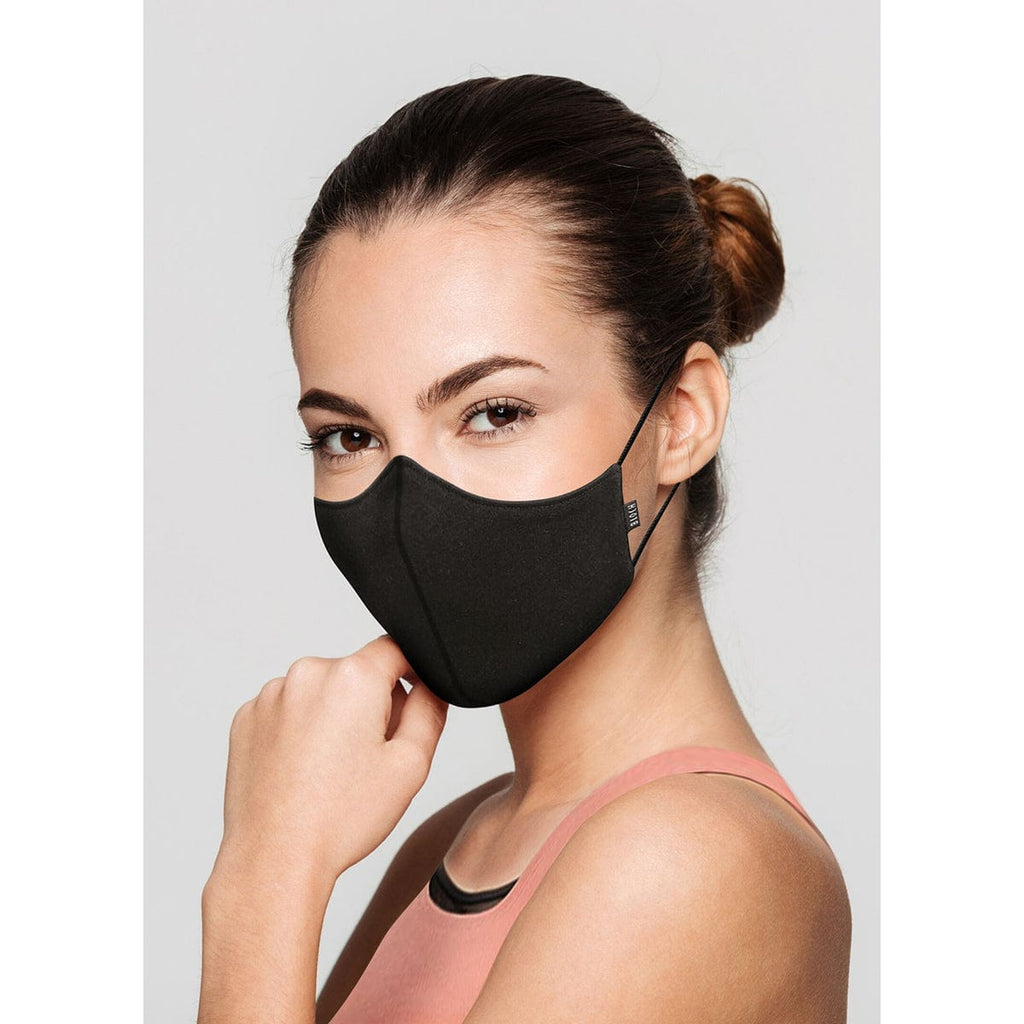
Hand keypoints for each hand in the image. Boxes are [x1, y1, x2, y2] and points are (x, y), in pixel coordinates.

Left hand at [210, 634, 448, 891]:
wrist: (274, 858)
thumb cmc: (341, 818)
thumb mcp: (412, 764)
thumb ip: (430, 709)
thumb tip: (429, 685)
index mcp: (353, 677)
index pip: (396, 649)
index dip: (411, 676)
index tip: (406, 713)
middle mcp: (307, 674)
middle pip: (356, 672)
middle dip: (370, 703)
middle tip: (369, 757)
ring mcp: (271, 695)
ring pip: (320, 692)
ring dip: (332, 716)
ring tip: (331, 770)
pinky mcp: (247, 718)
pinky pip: (287, 710)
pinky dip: (299, 730)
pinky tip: (303, 771)